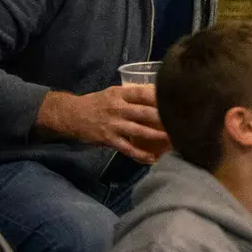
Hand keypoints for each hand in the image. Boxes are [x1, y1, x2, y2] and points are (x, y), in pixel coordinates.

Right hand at [39, 85, 169, 163]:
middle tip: (180, 120)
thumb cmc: (96, 103)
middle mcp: (118, 108)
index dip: (159, 96)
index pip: (142, 93)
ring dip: (156, 135)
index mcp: (119, 94)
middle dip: (162, 117)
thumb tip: (155, 94)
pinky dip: (139, 154)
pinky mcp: (109, 139)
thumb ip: (131, 95)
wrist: (71, 115)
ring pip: (138, 130)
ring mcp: (113, 124)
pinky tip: (151, 159)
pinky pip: (127, 148)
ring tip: (172, 139)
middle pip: (144, 112)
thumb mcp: (112, 93)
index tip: (175, 99)